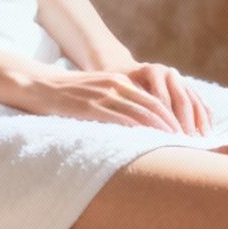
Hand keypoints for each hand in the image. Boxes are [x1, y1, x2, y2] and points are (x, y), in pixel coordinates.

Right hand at [22, 60, 208, 134]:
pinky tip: (147, 143)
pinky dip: (137, 132)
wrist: (39, 85)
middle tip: (188, 143)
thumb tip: (138, 126)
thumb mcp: (99, 91)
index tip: (186, 134)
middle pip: (154, 107)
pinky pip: (119, 119)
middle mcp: (116, 85)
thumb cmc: (69, 94)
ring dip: (161, 131)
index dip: (173, 118)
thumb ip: (119, 102)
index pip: (156, 100)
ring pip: (141, 114)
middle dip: (174, 126)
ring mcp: (104, 96)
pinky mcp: (90, 107)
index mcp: (121, 81)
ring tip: (175, 147)